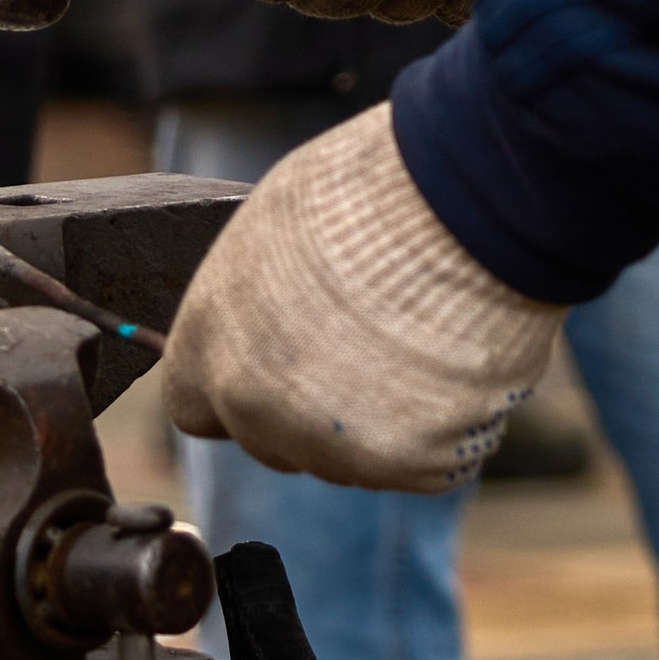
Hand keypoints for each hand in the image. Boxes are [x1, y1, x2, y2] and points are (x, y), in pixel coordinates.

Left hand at [160, 106, 562, 491]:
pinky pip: (428, 463)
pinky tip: (460, 363)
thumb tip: (257, 326)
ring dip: (378, 421)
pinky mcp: (413, 465)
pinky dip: (448, 428)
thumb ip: (250, 307)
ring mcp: (334, 446)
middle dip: (310, 411)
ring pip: (350, 457)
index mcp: (210, 349)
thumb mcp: (271, 234)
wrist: (462, 205)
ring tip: (421, 339)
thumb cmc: (369, 194)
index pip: (195, 408)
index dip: (238, 390)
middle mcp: (258, 410)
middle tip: (366, 347)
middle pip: (272, 442)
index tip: (276, 368)